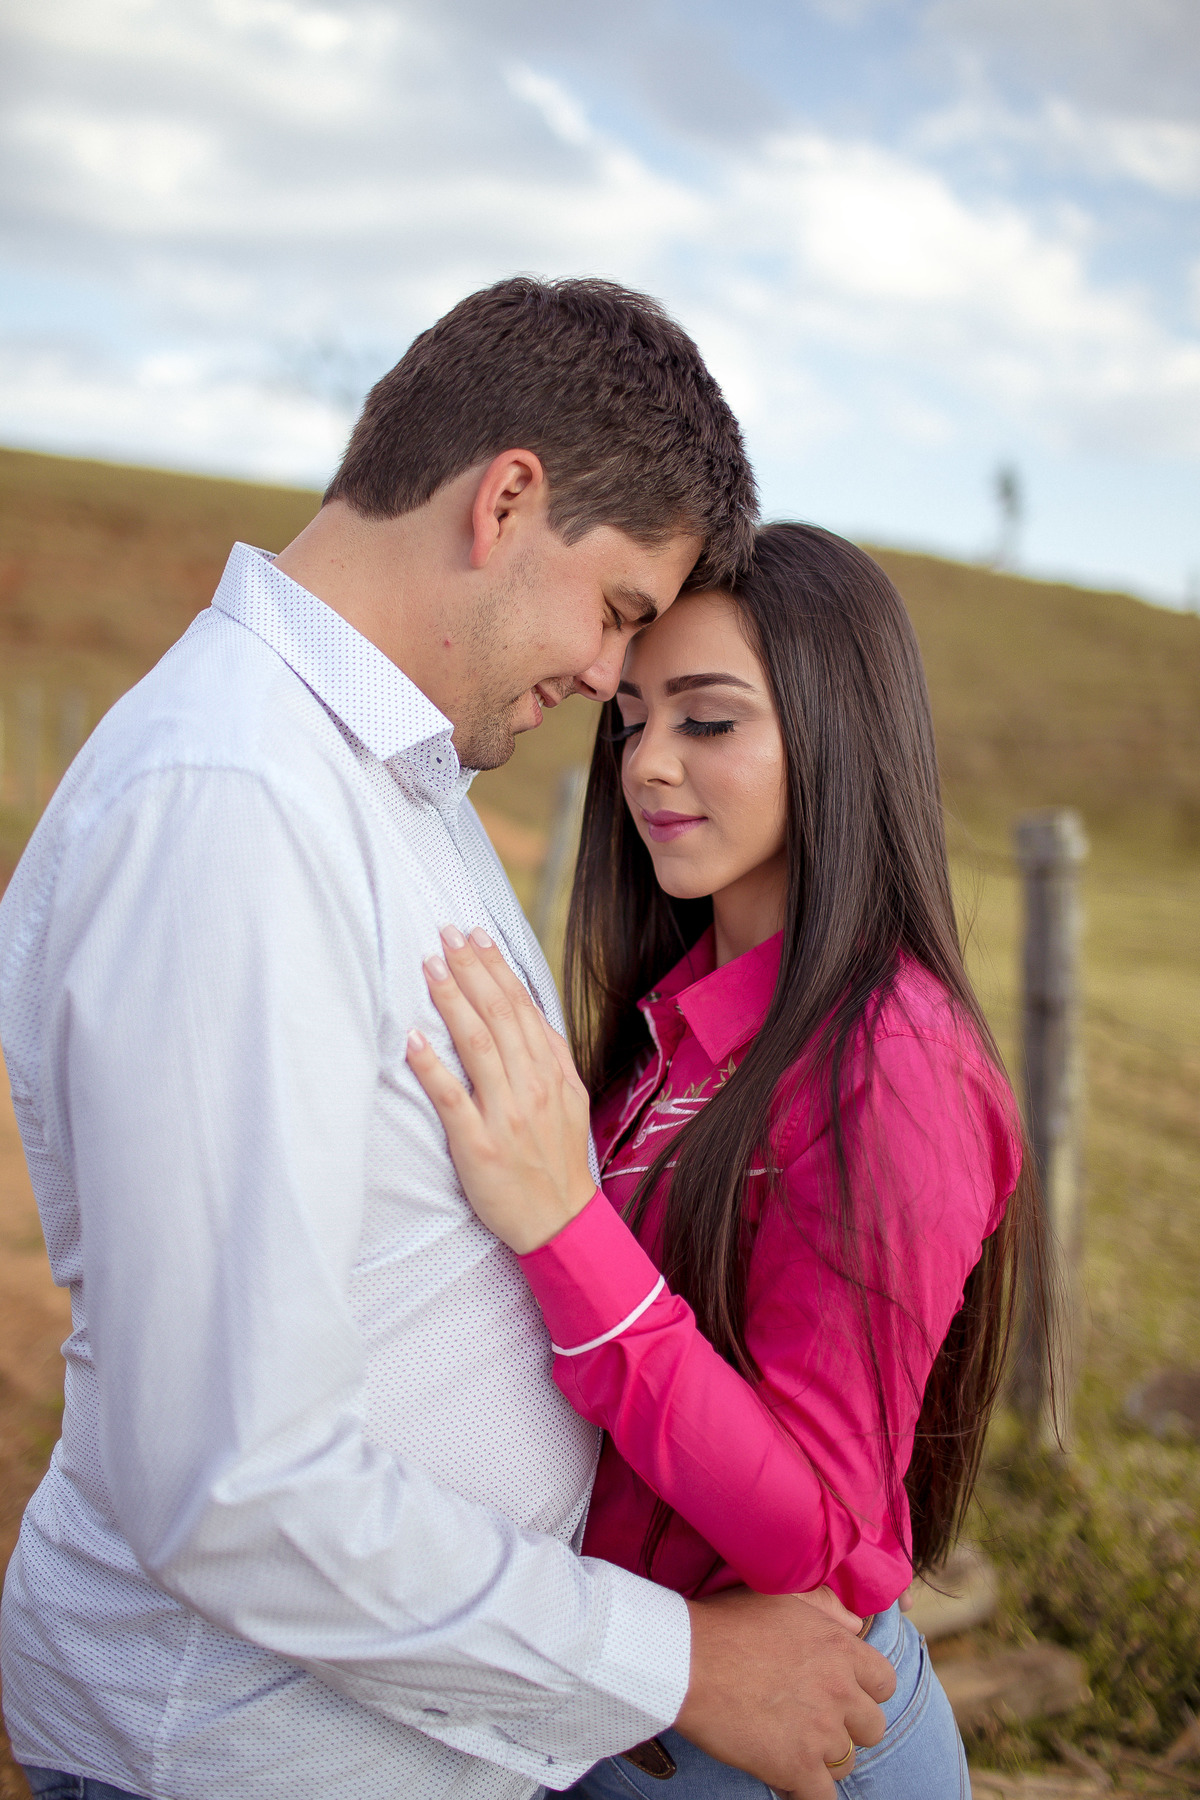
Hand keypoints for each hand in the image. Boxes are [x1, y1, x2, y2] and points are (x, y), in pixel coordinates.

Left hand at [406, 926, 596, 1253]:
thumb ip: (551, 1056)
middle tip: (445, 934)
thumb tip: (529, 1012)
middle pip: (498, 1015)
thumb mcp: (571, 1100)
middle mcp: (531, 1087)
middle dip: (470, 969)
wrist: (561, 1221)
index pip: (521, 1006)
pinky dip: (431, 1065)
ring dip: (451, 1001)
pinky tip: (413, 1038)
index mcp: (552, 1072)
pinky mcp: (478, 1145)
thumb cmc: (557, 1158)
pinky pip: (451, 1097)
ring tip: (429, 966)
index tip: (475, 935)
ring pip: (476, 1045)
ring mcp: (505, 1115)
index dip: (496, 967)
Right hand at [675, 1588, 893, 1798]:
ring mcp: (821, 1732)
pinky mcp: (797, 1766)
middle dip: (847, 1727)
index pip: (885, 1683)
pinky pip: (822, 1798)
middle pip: (872, 1727)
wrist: (687, 1659)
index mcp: (840, 1648)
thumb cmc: (727, 1623)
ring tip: (793, 1746)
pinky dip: (807, 1792)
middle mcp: (840, 1690)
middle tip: (814, 1722)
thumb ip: (826, 1608)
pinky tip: (787, 1779)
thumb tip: (852, 1625)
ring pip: (846, 1763)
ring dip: (824, 1759)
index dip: (865, 1691)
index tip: (841, 1695)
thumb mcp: (782, 1598)